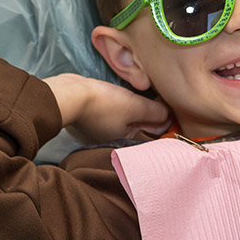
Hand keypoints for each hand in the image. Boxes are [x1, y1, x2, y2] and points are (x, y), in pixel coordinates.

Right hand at [43, 74, 170, 143]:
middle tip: (163, 99)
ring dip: (140, 110)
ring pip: (131, 120)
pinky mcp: (97, 118)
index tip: (171, 107)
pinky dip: (126, 107)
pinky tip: (131, 96)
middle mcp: (116, 141)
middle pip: (142, 128)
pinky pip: (119, 114)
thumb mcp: (134, 107)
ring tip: (151, 96)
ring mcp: (105, 130)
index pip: (153, 136)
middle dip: (153, 116)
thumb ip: (154, 113)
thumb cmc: (102, 104)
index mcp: (126, 144)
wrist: (68, 95)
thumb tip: (168, 115)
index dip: (165, 122)